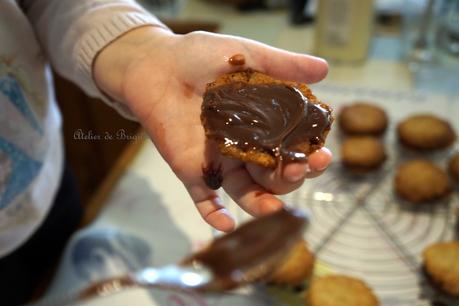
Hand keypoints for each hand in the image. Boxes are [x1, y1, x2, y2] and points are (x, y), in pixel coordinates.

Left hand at [94, 26, 331, 231]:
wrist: (156, 65)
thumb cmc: (200, 56)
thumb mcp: (248, 56)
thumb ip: (283, 65)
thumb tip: (326, 69)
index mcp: (265, 123)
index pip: (295, 147)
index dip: (309, 154)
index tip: (321, 155)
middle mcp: (248, 146)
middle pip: (276, 175)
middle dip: (290, 178)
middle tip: (298, 169)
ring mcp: (222, 161)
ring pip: (247, 192)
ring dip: (262, 204)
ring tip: (274, 209)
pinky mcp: (194, 170)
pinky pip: (205, 199)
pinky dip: (215, 215)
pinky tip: (226, 225)